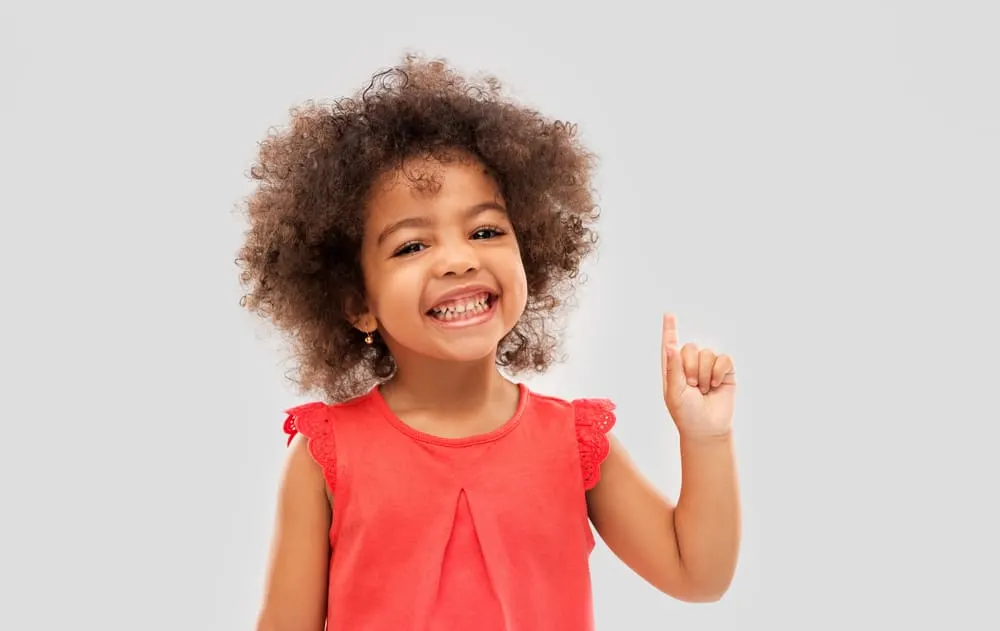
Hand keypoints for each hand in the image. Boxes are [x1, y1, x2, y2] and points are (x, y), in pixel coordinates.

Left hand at [660, 313, 735, 437]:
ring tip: (703, 390)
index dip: (670, 330)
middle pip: (690, 347)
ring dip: (705, 374)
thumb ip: (673, 369)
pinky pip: (723, 359)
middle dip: (691, 368)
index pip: (670, 345)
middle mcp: (690, 365)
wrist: (707, 428)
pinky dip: (719, 372)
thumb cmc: (686, 413)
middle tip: (692, 387)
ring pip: (707, 353)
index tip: (668, 315)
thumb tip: (670, 346)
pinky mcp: (724, 371)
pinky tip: (716, 385)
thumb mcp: (674, 392)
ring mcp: (708, 367)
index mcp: (673, 369)